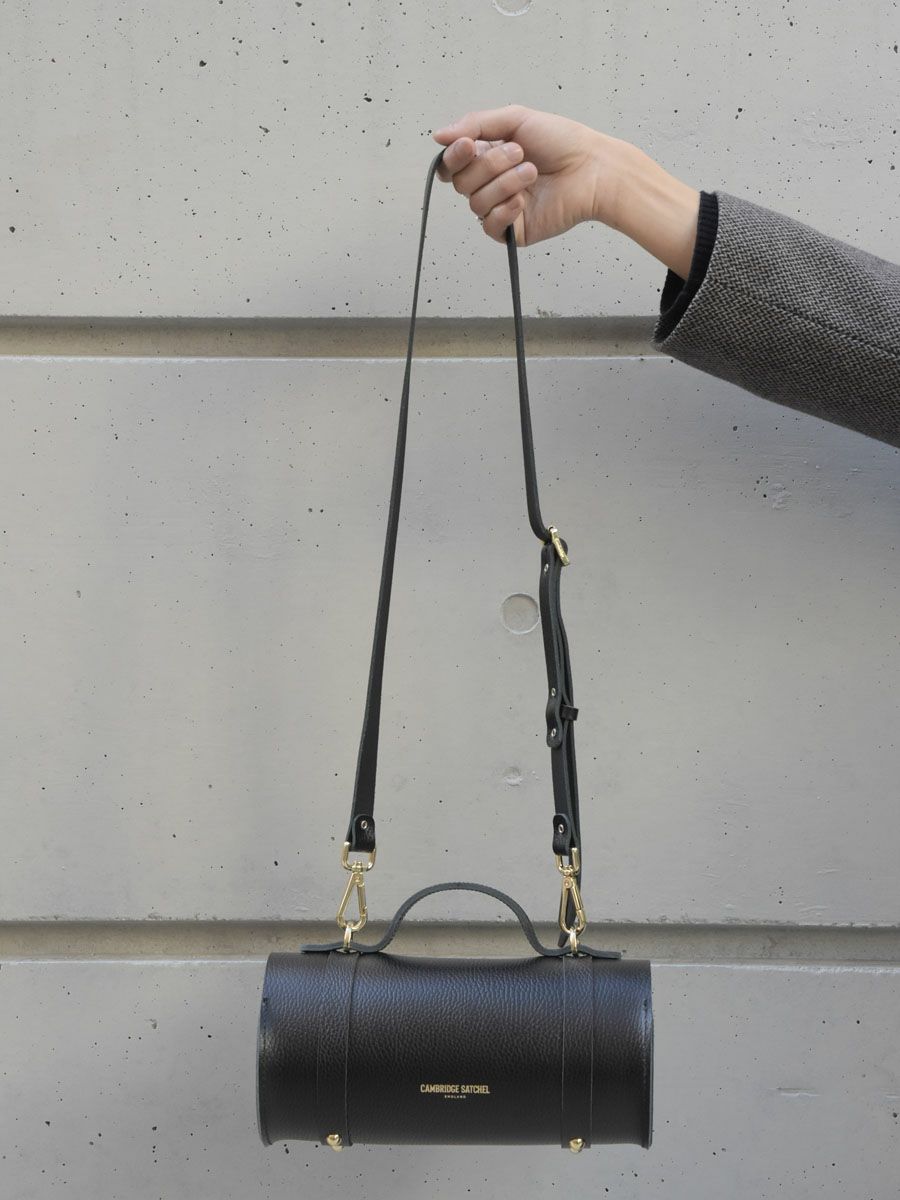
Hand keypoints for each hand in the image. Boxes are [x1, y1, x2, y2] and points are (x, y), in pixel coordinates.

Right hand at [431, 104, 700, 279]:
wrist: (593, 168)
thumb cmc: (561, 141)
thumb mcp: (515, 119)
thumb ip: (476, 124)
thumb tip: (438, 138)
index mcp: (487, 158)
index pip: (452, 165)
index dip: (454, 157)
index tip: (469, 145)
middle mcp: (490, 185)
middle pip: (462, 182)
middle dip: (489, 164)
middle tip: (520, 153)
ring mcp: (501, 209)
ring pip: (476, 202)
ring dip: (503, 183)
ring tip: (532, 172)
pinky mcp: (514, 231)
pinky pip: (489, 226)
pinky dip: (503, 210)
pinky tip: (524, 200)